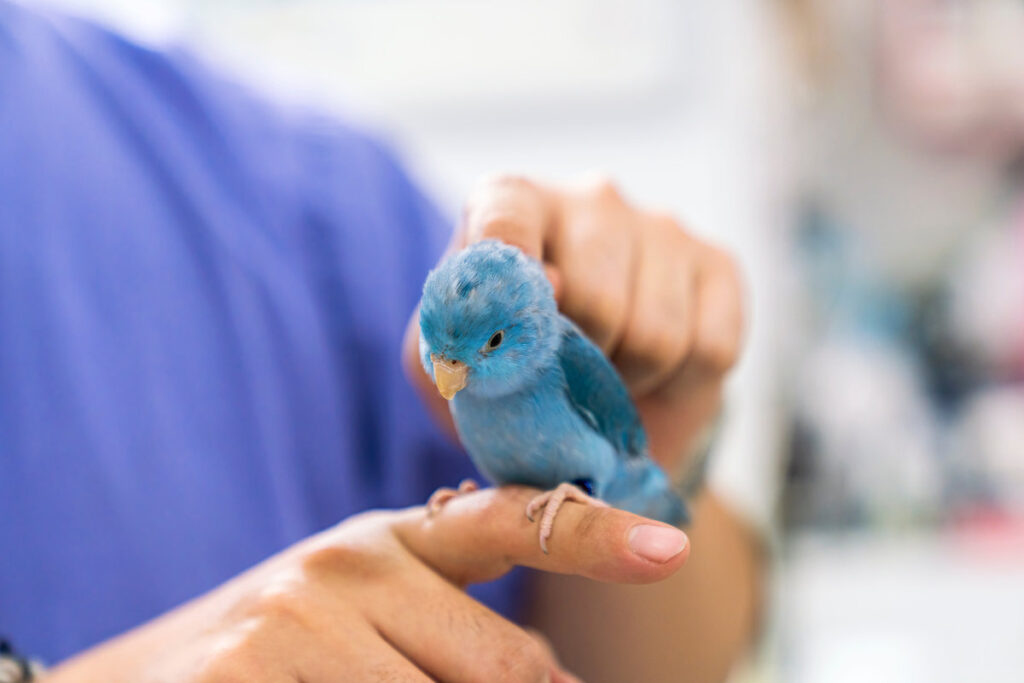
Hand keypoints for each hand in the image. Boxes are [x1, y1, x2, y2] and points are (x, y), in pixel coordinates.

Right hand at [48, 487, 688, 682]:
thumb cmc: (273, 657)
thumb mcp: (359, 616)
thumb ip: (444, 625)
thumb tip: (546, 674)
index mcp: (387, 540)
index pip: (506, 521)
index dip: (591, 532)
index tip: (668, 547)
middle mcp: (350, 564)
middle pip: (508, 667)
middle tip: (445, 682)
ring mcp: (300, 619)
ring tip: (362, 679)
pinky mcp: (255, 669)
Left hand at [405, 174, 743, 475]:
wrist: (588, 394)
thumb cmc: (508, 365)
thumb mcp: (452, 360)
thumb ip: (461, 330)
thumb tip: (548, 289)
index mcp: (511, 202)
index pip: (506, 217)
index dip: (511, 274)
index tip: (512, 326)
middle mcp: (591, 199)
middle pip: (597, 299)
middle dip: (579, 363)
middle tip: (566, 376)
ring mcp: (662, 227)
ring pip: (657, 334)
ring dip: (629, 381)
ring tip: (607, 376)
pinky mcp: (719, 264)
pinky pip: (711, 348)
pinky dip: (679, 385)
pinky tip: (655, 372)